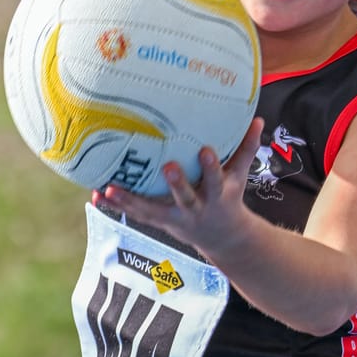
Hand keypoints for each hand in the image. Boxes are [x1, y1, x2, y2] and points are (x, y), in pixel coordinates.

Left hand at [99, 118, 262, 256]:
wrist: (223, 238)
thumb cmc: (229, 197)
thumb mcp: (240, 176)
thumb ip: (247, 148)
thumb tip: (258, 118)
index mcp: (217, 196)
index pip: (216, 180)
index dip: (211, 167)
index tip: (205, 150)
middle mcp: (195, 209)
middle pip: (185, 197)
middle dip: (177, 184)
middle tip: (167, 167)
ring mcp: (175, 218)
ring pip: (151, 210)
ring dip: (130, 200)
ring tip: (110, 188)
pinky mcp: (158, 221)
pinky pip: (136, 213)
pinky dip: (117, 205)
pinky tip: (98, 194)